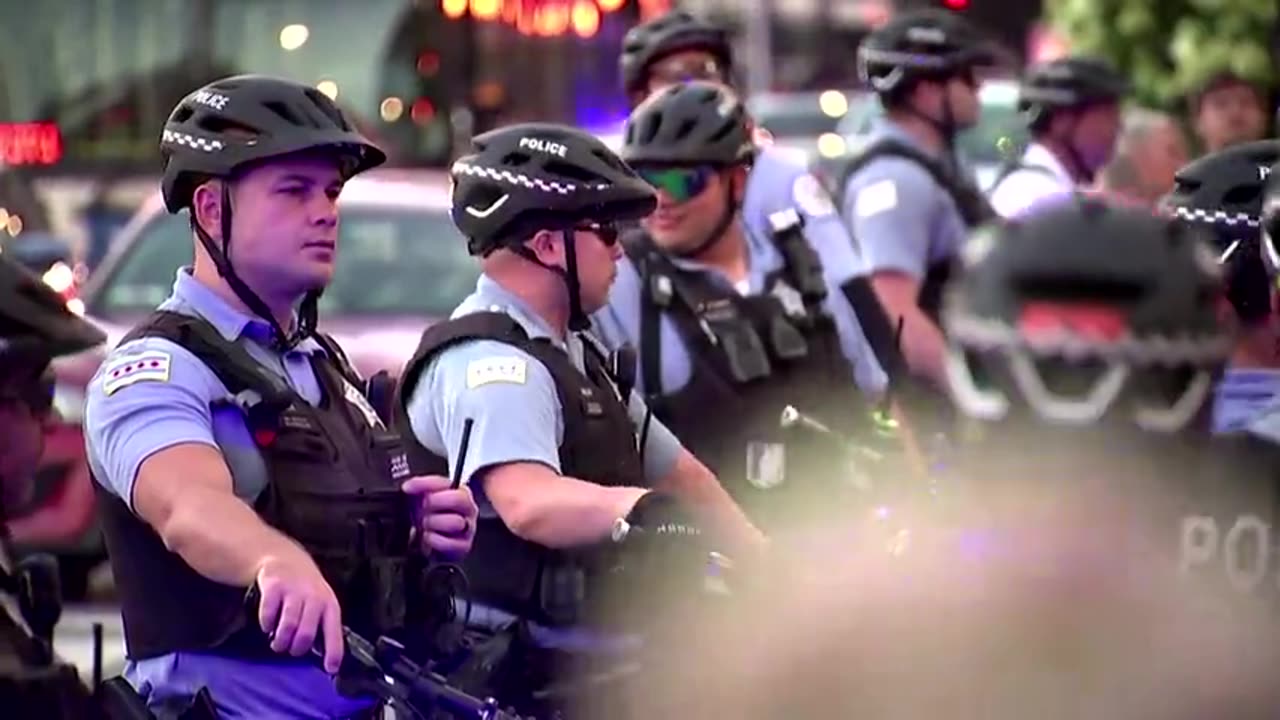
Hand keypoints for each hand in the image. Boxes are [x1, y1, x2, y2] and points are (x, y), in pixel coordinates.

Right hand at [255, 553, 343, 673]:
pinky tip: (268, 625)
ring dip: (280, 642)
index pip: (334, 632)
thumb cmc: (306, 590)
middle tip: (291, 649)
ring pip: (288, 628)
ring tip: (278, 643)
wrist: (285, 559)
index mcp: (329, 605)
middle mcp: (314, 598)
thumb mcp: (321, 603)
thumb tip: (324, 659)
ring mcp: (294, 592)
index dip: (333, 652)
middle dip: (296, 649)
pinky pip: (268, 616)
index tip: (331, 669)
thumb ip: (322, 627)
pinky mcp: (274, 587)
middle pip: (306, 635)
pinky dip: (266, 625)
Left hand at [402, 475, 478, 560]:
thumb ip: (418, 489)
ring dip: (434, 523)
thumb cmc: (429, 518)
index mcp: (458, 491)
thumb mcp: (421, 500)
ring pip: (455, 521)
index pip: (444, 482)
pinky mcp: (463, 546)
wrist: (429, 544)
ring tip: (424, 525)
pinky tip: (428, 538)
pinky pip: (451, 543)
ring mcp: (468, 528)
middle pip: (458, 499)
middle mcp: (467, 508)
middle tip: (421, 508)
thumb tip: (408, 486)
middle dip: (434, 502)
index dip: (424, 484)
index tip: (407, 488)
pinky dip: (435, 541)